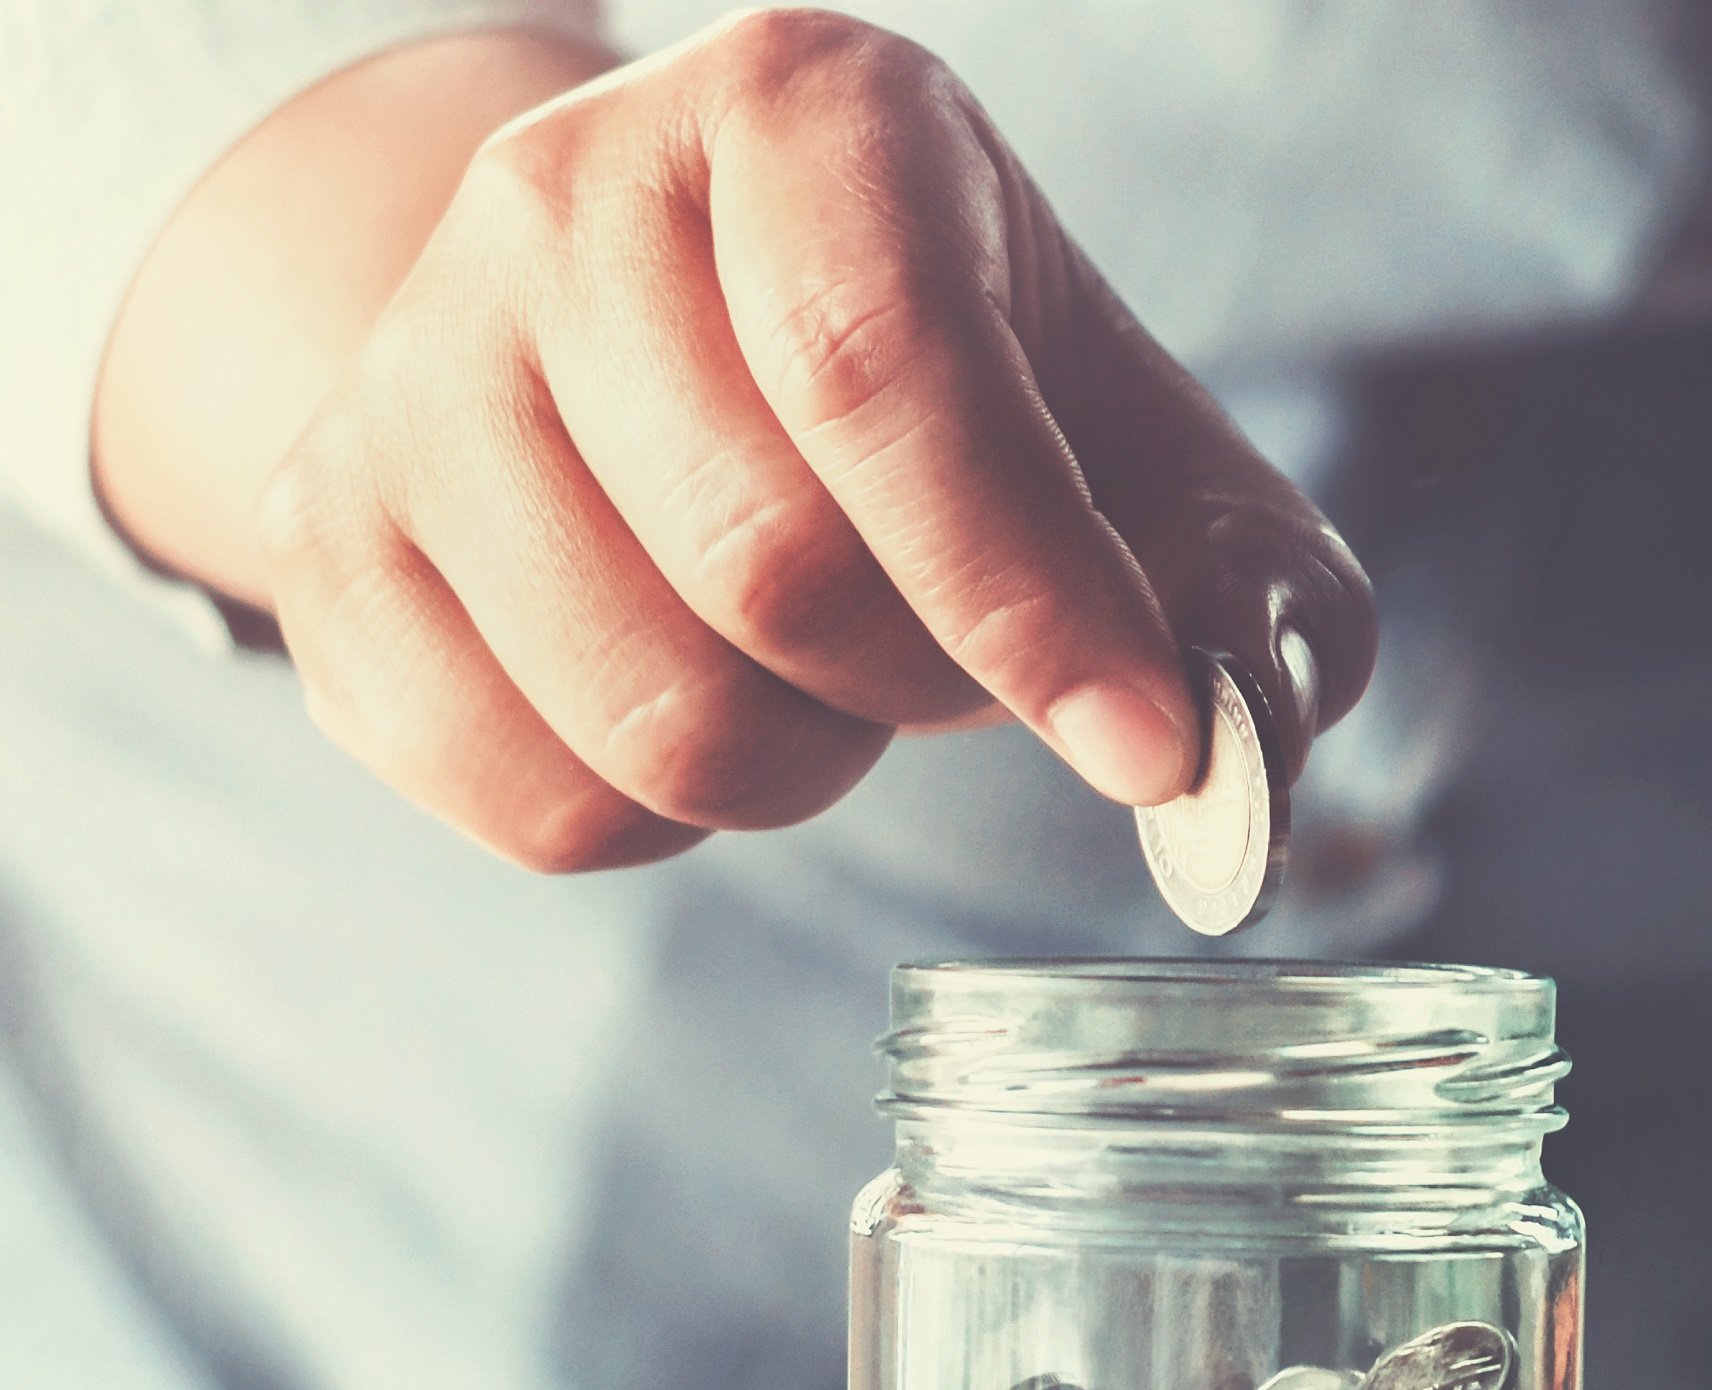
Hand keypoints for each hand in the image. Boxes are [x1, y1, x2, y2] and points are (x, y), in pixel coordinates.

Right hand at [96, 12, 1370, 870]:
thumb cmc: (948, 383)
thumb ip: (1244, 588)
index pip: (888, 373)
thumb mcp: (1127, 431)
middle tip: (953, 656)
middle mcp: (566, 194)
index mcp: (800, 112)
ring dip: (804, 763)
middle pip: (768, 570)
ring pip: (650, 716)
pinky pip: (537, 801)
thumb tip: (1237, 773)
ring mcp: (413, 365)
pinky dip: (670, 820)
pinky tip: (701, 695)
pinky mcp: (331, 537)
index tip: (1145, 748)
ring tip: (821, 667)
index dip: (1031, 599)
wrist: (681, 331)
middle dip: (924, 686)